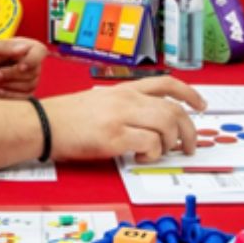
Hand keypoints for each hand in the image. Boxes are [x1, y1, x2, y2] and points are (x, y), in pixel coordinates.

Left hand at [0, 38, 46, 98]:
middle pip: (34, 71)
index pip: (40, 51)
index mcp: (22, 46)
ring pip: (30, 85)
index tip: (20, 66)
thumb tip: (25, 48)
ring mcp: (27, 79)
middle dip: (12, 75)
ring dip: (9, 85)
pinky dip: (10, 95)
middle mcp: (28, 62)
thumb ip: (4, 47)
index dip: (33, 60)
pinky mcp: (22, 93)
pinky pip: (25, 97)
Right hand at [42, 76, 206, 163]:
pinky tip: (142, 158)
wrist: (42, 124)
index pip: (166, 84)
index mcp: (123, 90)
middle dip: (188, 130)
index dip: (189, 94)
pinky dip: (153, 155)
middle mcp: (125, 100)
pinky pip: (149, 145)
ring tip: (161, 153)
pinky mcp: (113, 138)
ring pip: (166, 125)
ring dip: (170, 144)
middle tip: (188, 146)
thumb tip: (151, 122)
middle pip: (173, 110)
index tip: (201, 105)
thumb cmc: (67, 117)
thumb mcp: (100, 101)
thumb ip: (126, 106)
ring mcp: (120, 117)